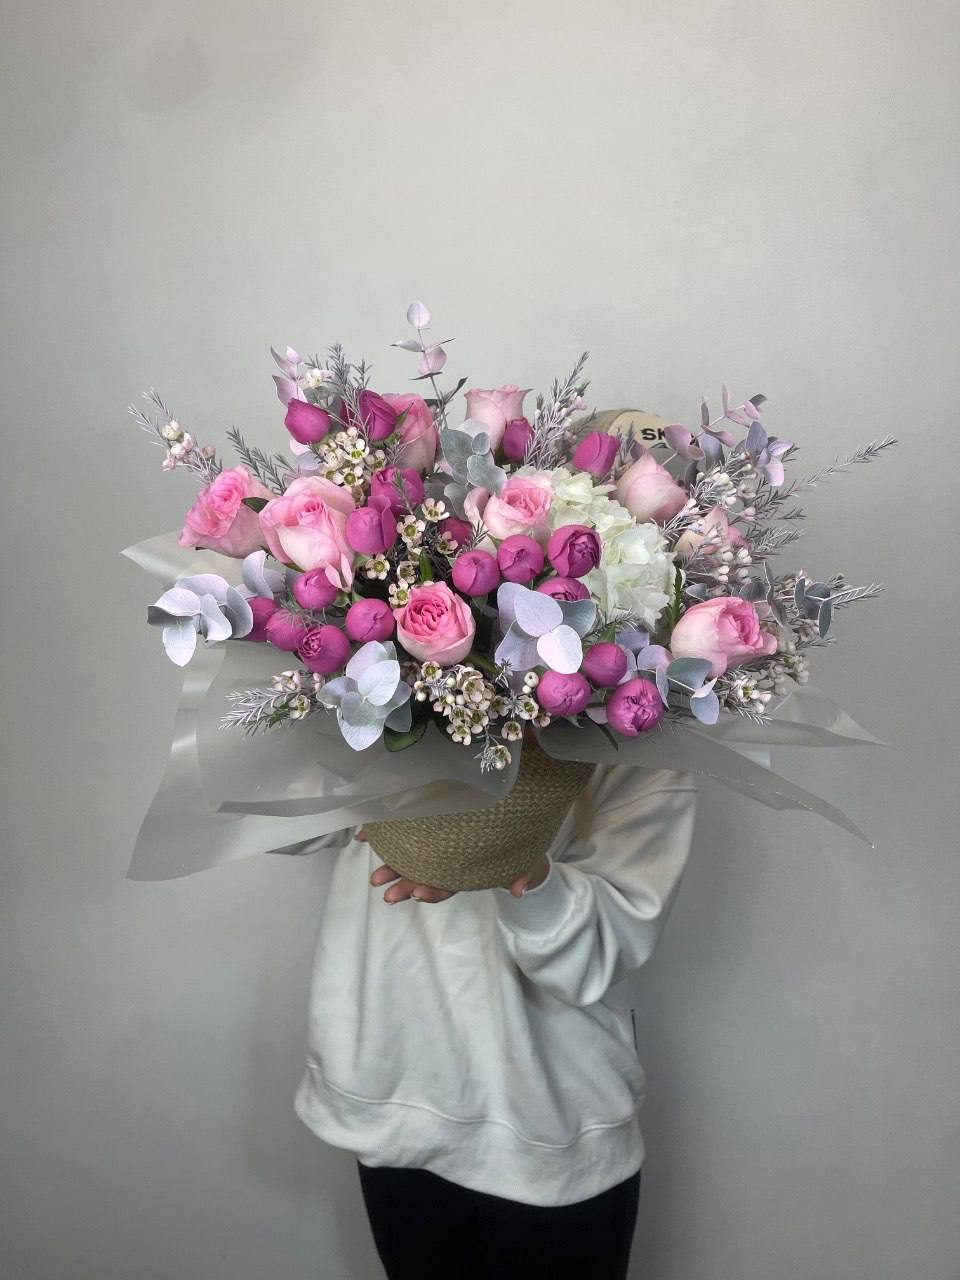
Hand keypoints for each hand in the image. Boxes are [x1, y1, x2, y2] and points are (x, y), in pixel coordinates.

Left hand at [357, 830, 549, 903]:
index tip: (420, 895)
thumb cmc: (515, 847)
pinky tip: (365, 836)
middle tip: (386, 895)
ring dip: (391, 868)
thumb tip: (519, 890)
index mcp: (467, 869)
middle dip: (405, 885)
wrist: (514, 831)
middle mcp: (448, 861)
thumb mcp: (524, 859)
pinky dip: (384, 835)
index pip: (449, 884)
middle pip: (425, 876)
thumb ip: (522, 872)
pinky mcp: (428, 828)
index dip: (434, 891)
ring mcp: (438, 847)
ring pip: (412, 860)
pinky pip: (405, 834)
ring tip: (374, 878)